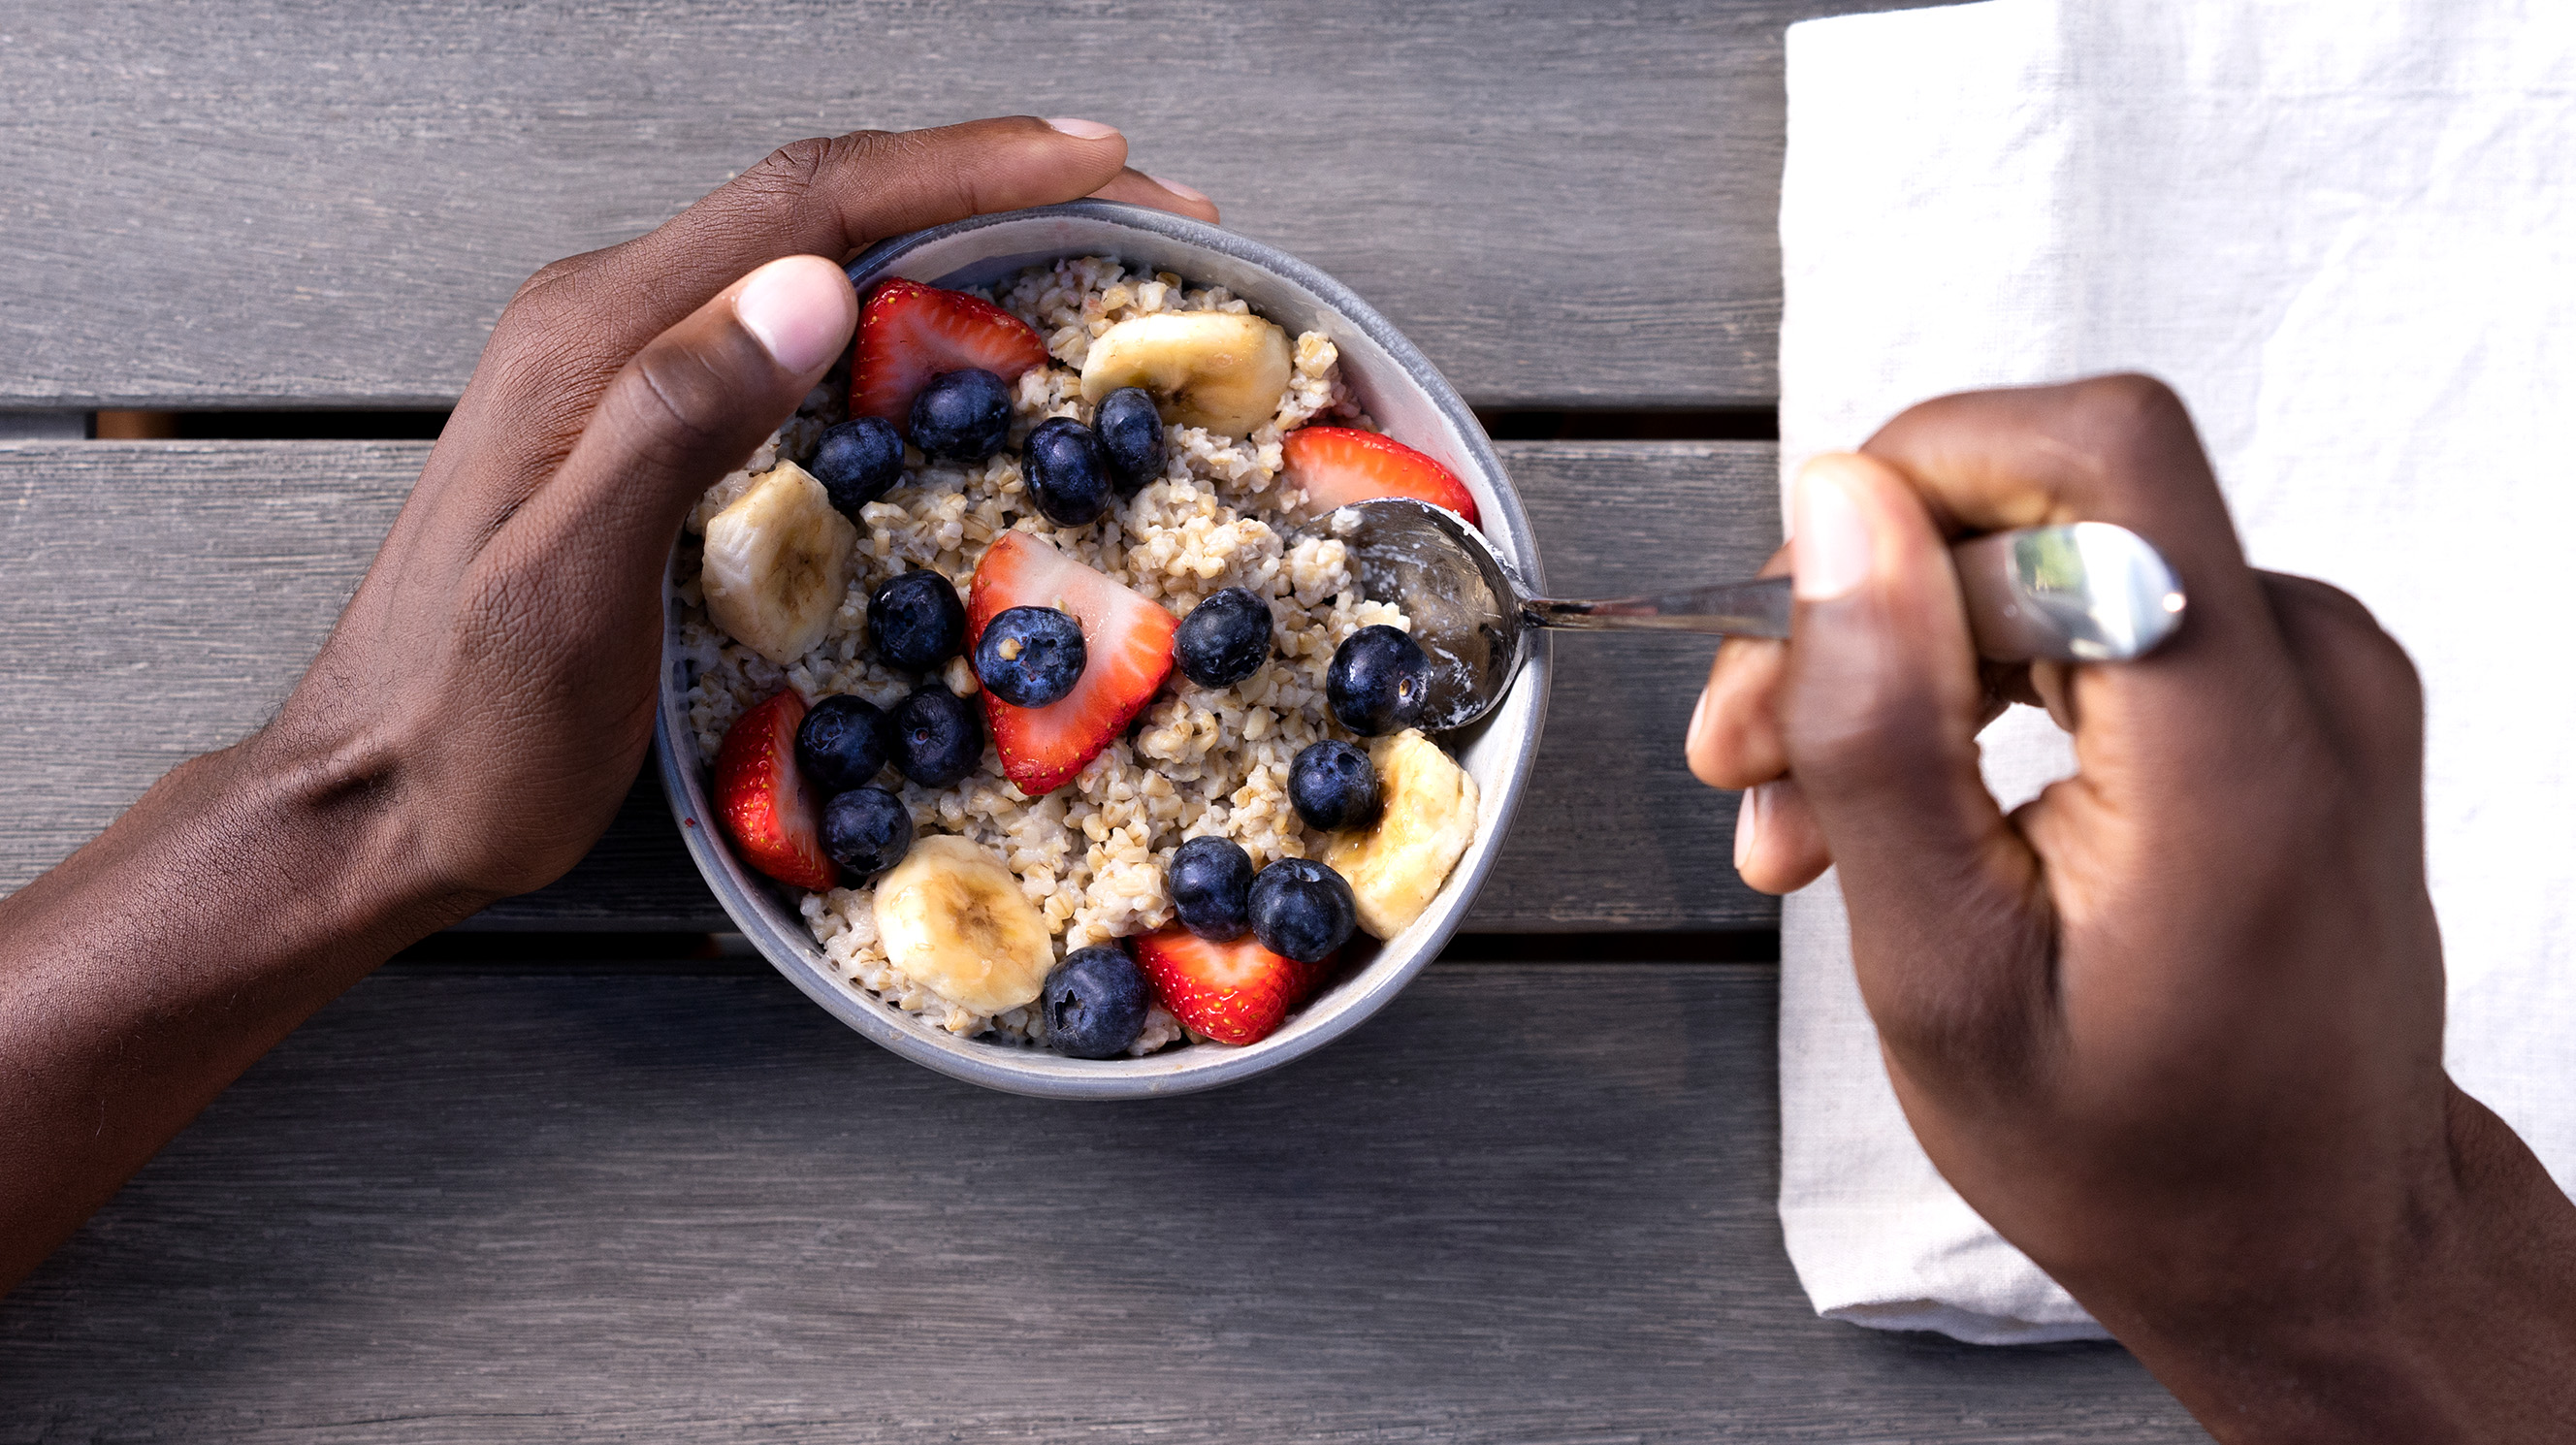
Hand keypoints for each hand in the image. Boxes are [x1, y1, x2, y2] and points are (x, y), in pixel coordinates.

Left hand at [0, 117, 1213, 1292]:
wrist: (373, 800)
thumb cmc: (470, 727)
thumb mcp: (568, 585)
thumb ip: (674, 420)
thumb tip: (810, 287)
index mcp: (598, 336)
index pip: (809, 203)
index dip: (965, 166)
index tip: (1096, 160)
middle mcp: (610, 324)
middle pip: (824, 205)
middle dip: (990, 182)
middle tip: (1134, 204)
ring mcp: (624, 371)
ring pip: (814, 256)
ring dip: (954, 233)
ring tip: (1079, 253)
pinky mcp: (641, 426)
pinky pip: (791, 328)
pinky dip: (900, 308)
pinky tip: (958, 345)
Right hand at [1685, 376, 2575, 1440]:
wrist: (2301, 1238)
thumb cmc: (2143, 1152)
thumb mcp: (1945, 973)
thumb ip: (1882, 731)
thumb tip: (1844, 513)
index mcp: (2239, 748)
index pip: (2098, 457)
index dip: (1923, 474)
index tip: (1809, 600)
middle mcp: (2307, 671)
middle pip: (2045, 505)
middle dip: (1865, 608)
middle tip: (1753, 748)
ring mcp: (2307, 673)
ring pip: (2050, 559)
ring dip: (1900, 665)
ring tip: (1809, 814)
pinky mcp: (2279, 691)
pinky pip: (2096, 613)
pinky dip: (1975, 688)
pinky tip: (1903, 802)